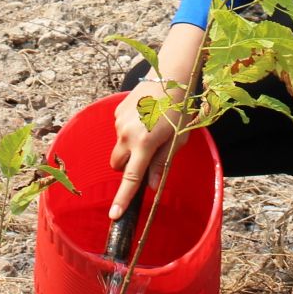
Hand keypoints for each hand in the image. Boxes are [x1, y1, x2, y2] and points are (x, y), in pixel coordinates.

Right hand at [108, 78, 193, 219]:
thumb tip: (152, 186)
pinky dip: (129, 132)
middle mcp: (127, 134)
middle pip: (117, 165)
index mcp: (144, 144)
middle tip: (146, 157)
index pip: (131, 178)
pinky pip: (119, 131)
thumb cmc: (178, 111)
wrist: (169, 77)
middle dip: (127, 167)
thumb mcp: (177, 140)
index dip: (123, 199)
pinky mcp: (117, 112)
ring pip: (118, 147)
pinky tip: (144, 119)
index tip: (114, 215)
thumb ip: (162, 164)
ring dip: (129, 148)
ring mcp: (119, 122)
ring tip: (149, 131)